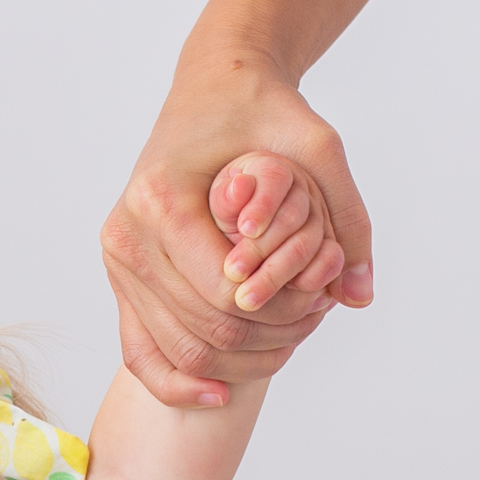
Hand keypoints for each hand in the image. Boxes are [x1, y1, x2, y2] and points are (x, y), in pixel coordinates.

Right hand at [101, 60, 372, 407]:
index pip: (227, 295)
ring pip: (178, 350)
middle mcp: (128, 233)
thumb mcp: (320, 149)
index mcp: (162, 200)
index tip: (321, 297)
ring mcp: (119, 257)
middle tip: (314, 322)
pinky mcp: (121, 273)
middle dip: (267, 340)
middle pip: (204, 331)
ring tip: (287, 344)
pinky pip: (141, 349)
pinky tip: (222, 394)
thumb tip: (360, 296)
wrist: (216, 85)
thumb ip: (347, 219)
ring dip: (238, 363)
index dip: (282, 311)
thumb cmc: (263, 111)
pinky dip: (180, 381)